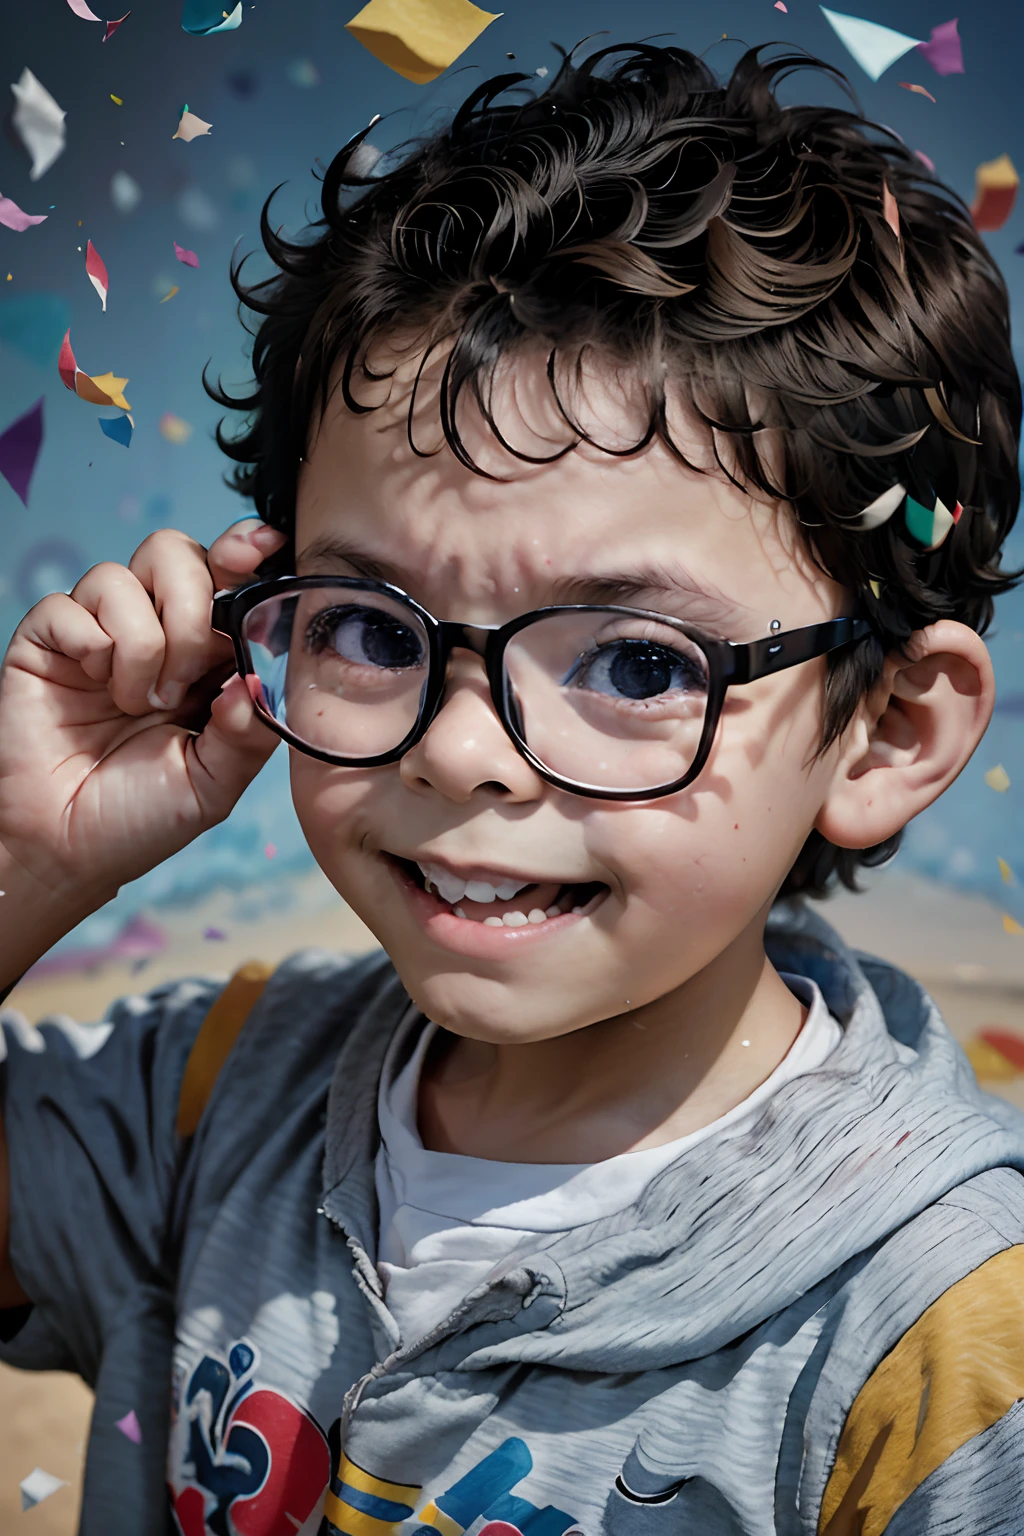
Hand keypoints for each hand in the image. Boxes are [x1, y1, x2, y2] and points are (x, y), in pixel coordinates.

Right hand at [0, 520, 287, 906]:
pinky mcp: (47, 642)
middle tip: (183, 683)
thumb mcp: (214, 783)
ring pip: (122, 575)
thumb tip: (260, 674)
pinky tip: (95, 686)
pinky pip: (67, 604)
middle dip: (191, 610)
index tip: (261, 549)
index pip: (227, 575)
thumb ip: (247, 731)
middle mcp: (153, 632)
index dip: (244, 552)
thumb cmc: (140, 817)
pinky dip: (91, 644)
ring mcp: (98, 634)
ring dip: (141, 643)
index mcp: (205, 656)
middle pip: (176, 553)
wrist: (64, 850)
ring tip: (137, 702)